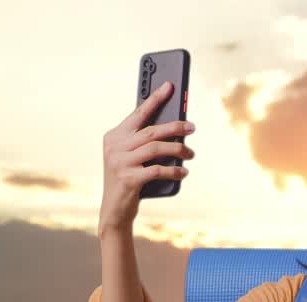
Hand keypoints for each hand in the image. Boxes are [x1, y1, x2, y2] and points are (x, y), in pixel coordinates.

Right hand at [99, 80, 196, 233]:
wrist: (115, 212)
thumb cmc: (129, 180)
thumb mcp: (132, 158)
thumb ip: (145, 143)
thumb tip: (175, 128)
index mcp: (114, 136)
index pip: (138, 113)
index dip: (155, 99)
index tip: (170, 85)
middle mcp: (114, 146)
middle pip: (151, 130)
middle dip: (175, 127)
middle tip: (192, 127)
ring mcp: (119, 162)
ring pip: (156, 148)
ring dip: (178, 150)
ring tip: (191, 154)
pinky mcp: (128, 179)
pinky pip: (157, 170)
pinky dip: (174, 171)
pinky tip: (184, 172)